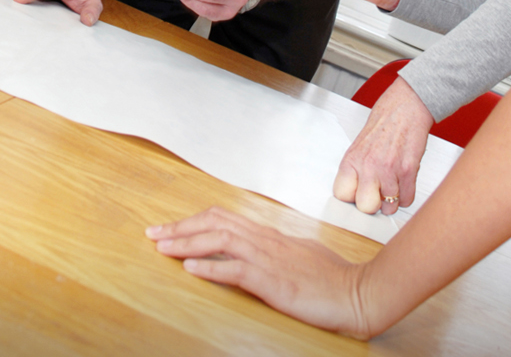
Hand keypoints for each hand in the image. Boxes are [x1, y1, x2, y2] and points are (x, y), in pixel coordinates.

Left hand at [148, 207, 374, 337]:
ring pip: (220, 240)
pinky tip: (190, 268)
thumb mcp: (299, 255)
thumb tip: (256, 248)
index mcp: (270, 235)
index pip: (224, 218)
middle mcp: (266, 241)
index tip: (169, 228)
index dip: (193, 221)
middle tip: (153, 233)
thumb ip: (275, 250)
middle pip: (215, 223)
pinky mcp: (273, 281)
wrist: (358, 293)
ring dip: (186, 242)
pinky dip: (210, 267)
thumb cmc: (332, 278)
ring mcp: (270, 259)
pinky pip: (236, 270)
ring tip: (161, 247)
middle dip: (180, 227)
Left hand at [334, 77, 433, 214]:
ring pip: (389, 207)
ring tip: (393, 189)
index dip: (351, 198)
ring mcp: (389, 170)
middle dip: (373, 204)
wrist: (406, 106)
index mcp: (352, 159)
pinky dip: (407, 196)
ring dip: (392, 202)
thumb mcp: (360, 144)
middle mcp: (368, 166)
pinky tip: (404, 185)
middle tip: (377, 196)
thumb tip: (356, 190)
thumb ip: (357, 167)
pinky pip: (407, 199)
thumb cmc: (385, 120)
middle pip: (365, 207)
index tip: (357, 195)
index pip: (342, 194)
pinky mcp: (408, 171)